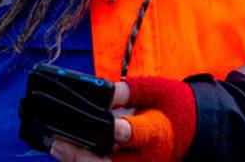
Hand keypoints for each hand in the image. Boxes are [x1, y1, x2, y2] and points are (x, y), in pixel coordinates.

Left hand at [52, 76, 197, 161]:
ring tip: (56, 145)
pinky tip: (64, 149)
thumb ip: (130, 90)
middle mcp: (145, 158)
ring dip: (77, 160)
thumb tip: (104, 94)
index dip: (123, 131)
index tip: (113, 127)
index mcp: (156, 132)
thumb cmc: (171, 107)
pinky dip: (82, 159)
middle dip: (82, 156)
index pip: (138, 133)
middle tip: (58, 142)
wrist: (188, 132)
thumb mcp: (157, 90)